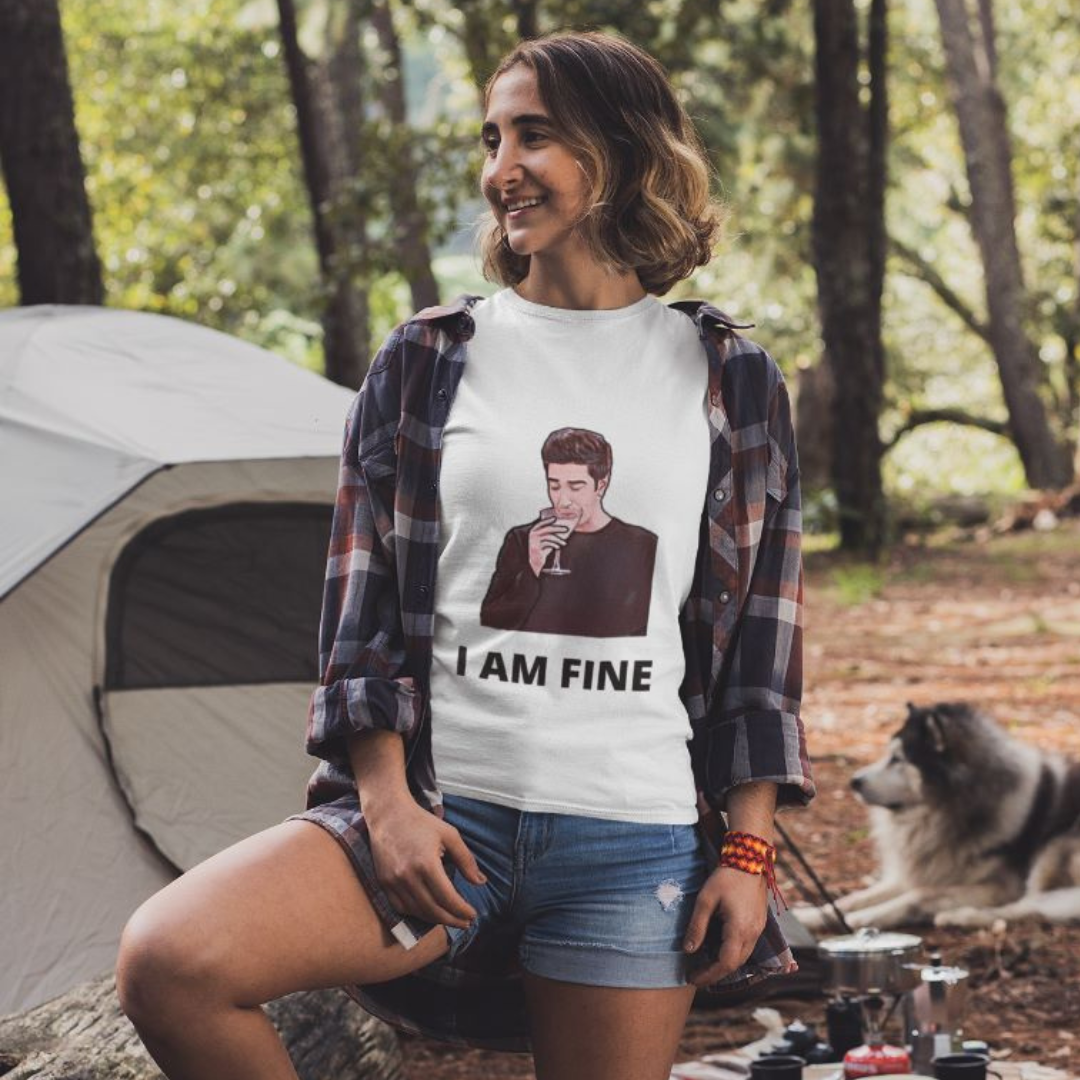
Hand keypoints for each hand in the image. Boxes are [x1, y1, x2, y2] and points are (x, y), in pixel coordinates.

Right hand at [367, 798, 486, 928]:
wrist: (388, 814)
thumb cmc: (422, 822)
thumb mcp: (449, 835)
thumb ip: (466, 860)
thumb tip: (480, 882)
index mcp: (426, 863)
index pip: (447, 898)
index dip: (462, 910)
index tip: (473, 915)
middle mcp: (407, 876)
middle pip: (433, 910)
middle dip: (452, 920)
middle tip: (466, 923)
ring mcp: (393, 882)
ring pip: (417, 912)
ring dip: (436, 920)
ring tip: (451, 919)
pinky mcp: (383, 883)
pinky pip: (401, 908)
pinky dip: (417, 913)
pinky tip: (429, 912)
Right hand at [527, 518, 568, 575]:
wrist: (535, 562)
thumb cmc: (541, 550)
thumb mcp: (545, 541)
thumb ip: (550, 535)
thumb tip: (561, 530)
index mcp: (533, 531)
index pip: (541, 523)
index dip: (548, 520)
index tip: (555, 518)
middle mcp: (533, 535)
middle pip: (547, 529)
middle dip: (558, 528)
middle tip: (566, 529)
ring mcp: (534, 541)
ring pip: (549, 536)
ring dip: (558, 539)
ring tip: (564, 543)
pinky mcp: (536, 548)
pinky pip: (547, 544)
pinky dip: (554, 545)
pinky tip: (557, 547)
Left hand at [682, 866, 767, 987]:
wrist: (749, 859)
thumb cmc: (725, 877)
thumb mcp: (706, 900)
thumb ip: (697, 926)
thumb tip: (688, 950)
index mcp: (739, 929)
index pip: (725, 964)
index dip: (709, 975)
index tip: (692, 978)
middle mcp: (753, 933)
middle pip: (735, 964)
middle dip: (715, 974)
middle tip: (696, 976)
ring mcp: (758, 929)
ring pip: (743, 957)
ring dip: (724, 965)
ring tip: (705, 965)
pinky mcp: (759, 923)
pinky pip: (747, 947)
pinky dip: (733, 954)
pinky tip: (719, 949)